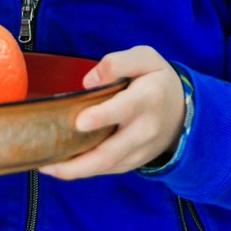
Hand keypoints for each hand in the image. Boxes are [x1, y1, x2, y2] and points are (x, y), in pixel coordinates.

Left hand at [37, 46, 185, 180]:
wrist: (184, 112)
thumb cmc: (157, 81)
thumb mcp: (146, 58)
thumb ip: (117, 63)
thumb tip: (89, 82)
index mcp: (148, 98)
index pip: (124, 109)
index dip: (103, 116)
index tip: (80, 122)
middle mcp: (144, 130)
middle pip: (111, 152)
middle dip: (79, 162)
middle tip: (49, 163)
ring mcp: (139, 150)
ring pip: (106, 166)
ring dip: (75, 171)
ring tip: (45, 167)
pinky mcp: (133, 162)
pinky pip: (106, 170)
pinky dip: (83, 171)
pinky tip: (59, 167)